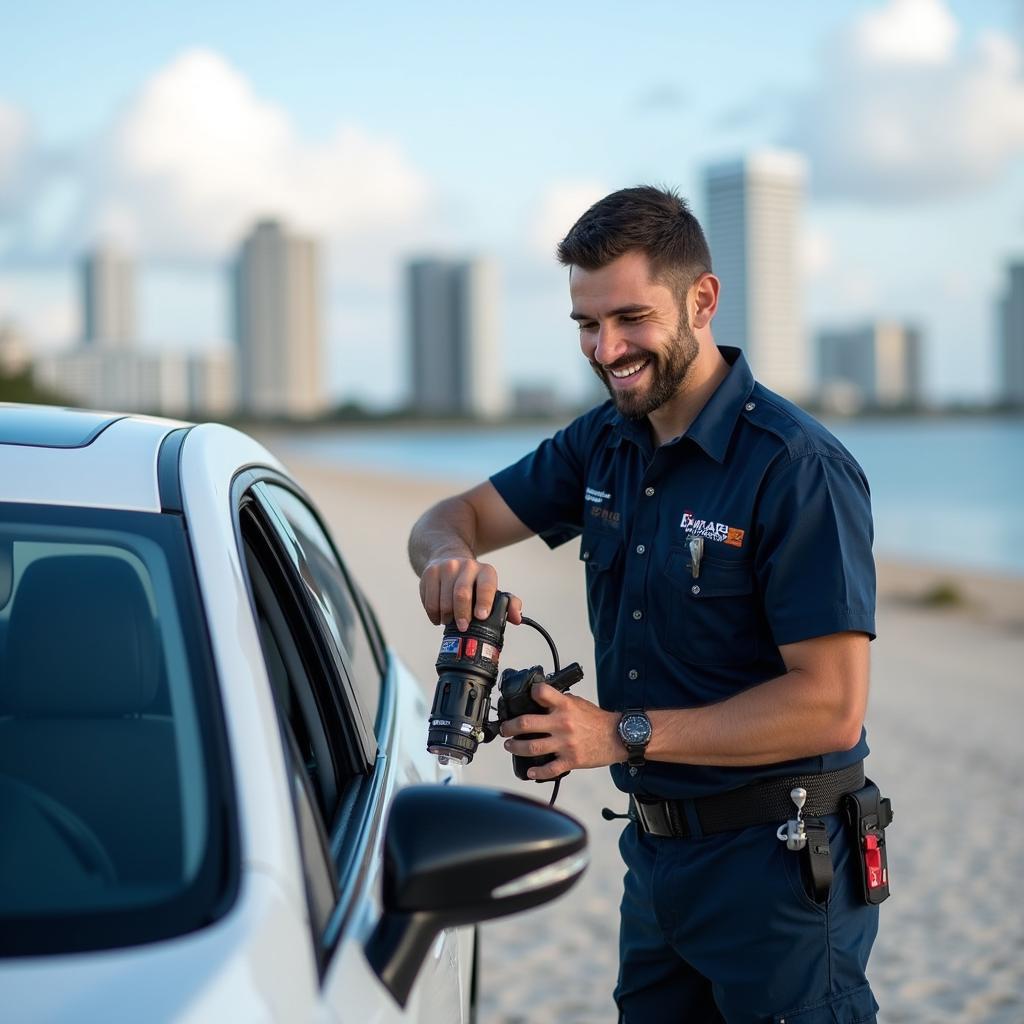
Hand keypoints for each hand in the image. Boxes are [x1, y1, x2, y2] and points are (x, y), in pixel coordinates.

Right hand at [419, 556, 522, 630]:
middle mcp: (466, 566)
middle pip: (462, 594)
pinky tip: (439, 617)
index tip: (481, 616)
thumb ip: (508, 604)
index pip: (486, 586)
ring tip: (450, 622)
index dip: (484, 602)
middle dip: (462, 614)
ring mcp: (446, 568)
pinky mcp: (430, 573)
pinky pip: (429, 601)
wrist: (448, 558)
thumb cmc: (474, 582)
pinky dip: (434, 614)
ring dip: (447, 617)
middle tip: (463, 627)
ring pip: (444, 600)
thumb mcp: (492, 589)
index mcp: (485, 571)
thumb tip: (517, 619)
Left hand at [500, 682, 620, 780]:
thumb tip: (541, 700)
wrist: (619, 737)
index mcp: (565, 706)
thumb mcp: (578, 703)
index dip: (529, 693)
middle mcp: (562, 723)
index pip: (540, 693)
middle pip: (526, 724)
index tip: (519, 699)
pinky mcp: (571, 760)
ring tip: (510, 746)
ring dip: (516, 747)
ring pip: (532, 748)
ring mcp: (565, 744)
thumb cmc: (598, 720)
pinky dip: (537, 771)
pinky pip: (549, 769)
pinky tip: (530, 771)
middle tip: (505, 729)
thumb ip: (560, 702)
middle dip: (509, 727)